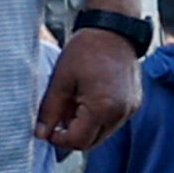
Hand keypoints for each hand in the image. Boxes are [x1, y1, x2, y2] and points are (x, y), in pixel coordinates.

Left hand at [36, 31, 141, 152]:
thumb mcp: (60, 81)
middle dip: (72, 136)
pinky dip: (98, 119)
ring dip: (85, 128)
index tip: (48, 130)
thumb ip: (50, 111)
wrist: (113, 30)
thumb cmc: (86, 50)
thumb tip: (40, 134)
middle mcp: (120, 113)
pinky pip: (112, 122)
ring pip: (102, 134)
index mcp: (102, 108)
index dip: (59, 140)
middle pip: (91, 142)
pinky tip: (88, 100)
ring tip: (74, 105)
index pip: (78, 142)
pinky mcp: (133, 103)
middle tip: (59, 118)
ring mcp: (130, 109)